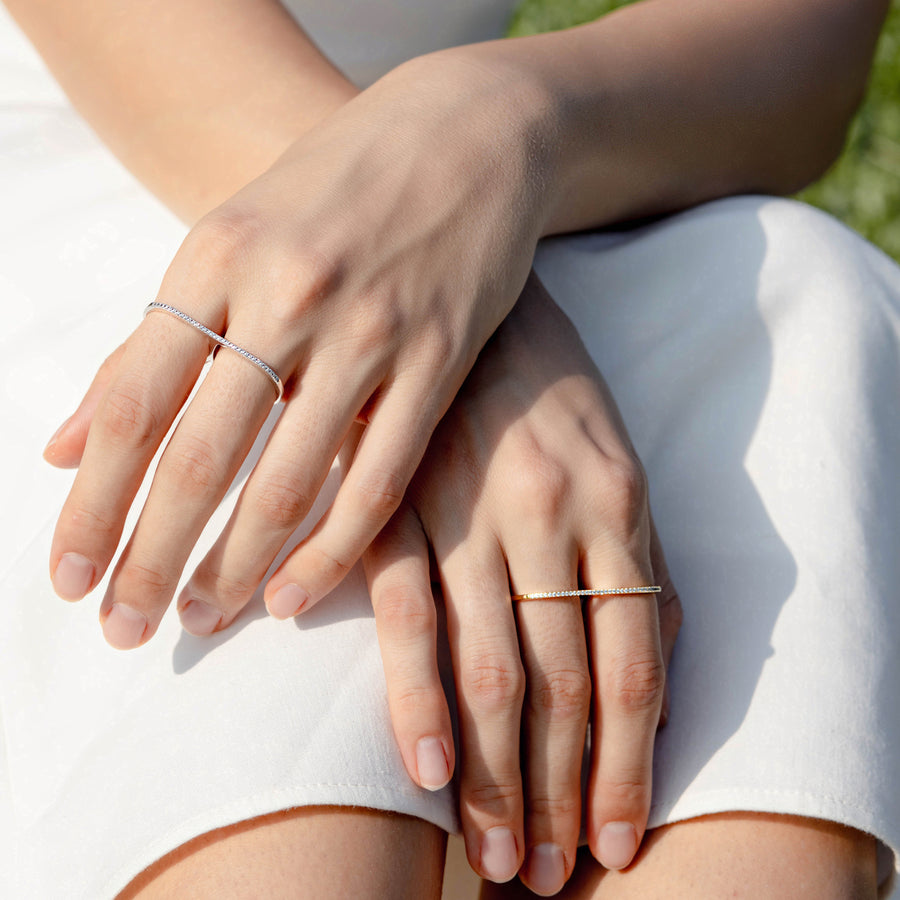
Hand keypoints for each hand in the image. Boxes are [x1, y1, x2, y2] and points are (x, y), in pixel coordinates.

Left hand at [45, 49, 558, 647]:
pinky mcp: (439, 359)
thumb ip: (150, 344)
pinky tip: (294, 593)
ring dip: (236, 564)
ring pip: (289, 478)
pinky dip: (334, 546)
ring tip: (200, 619)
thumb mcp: (227, 238)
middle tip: (124, 629)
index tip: (66, 578)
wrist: (463, 133)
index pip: (132, 404)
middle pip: (201, 456)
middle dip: (152, 556)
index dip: (93, 502)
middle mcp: (287, 295)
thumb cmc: (334, 191)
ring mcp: (369, 329)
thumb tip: (65, 445)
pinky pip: (379, 474)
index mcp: (216, 257)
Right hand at [361, 273, 681, 892]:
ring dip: (499, 776)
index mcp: (619, 508)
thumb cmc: (546, 384)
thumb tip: (641, 675)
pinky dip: (417, 695)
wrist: (472, 290)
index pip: (636, 665)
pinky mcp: (401, 498)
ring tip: (496, 856)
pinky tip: (423, 771)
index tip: (618, 840)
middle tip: (549, 878)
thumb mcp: (615, 459)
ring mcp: (474, 510)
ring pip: (498, 668)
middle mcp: (555, 518)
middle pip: (571, 685)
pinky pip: (410, 610)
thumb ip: (634, 561)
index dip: (629, 764)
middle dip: (564, 793)